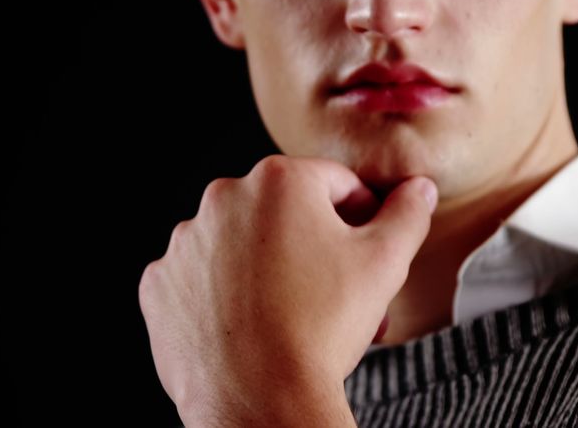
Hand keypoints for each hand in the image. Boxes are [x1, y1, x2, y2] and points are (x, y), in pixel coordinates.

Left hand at [138, 155, 437, 425]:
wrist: (260, 398)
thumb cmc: (321, 329)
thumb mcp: (385, 263)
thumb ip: (406, 214)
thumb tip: (417, 189)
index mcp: (278, 180)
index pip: (335, 184)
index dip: (362, 219)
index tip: (366, 253)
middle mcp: (222, 199)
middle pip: (285, 215)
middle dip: (316, 248)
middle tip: (339, 294)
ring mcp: (185, 242)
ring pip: (241, 245)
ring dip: (269, 268)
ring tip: (297, 315)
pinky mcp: (160, 283)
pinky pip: (201, 278)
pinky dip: (224, 295)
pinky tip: (251, 325)